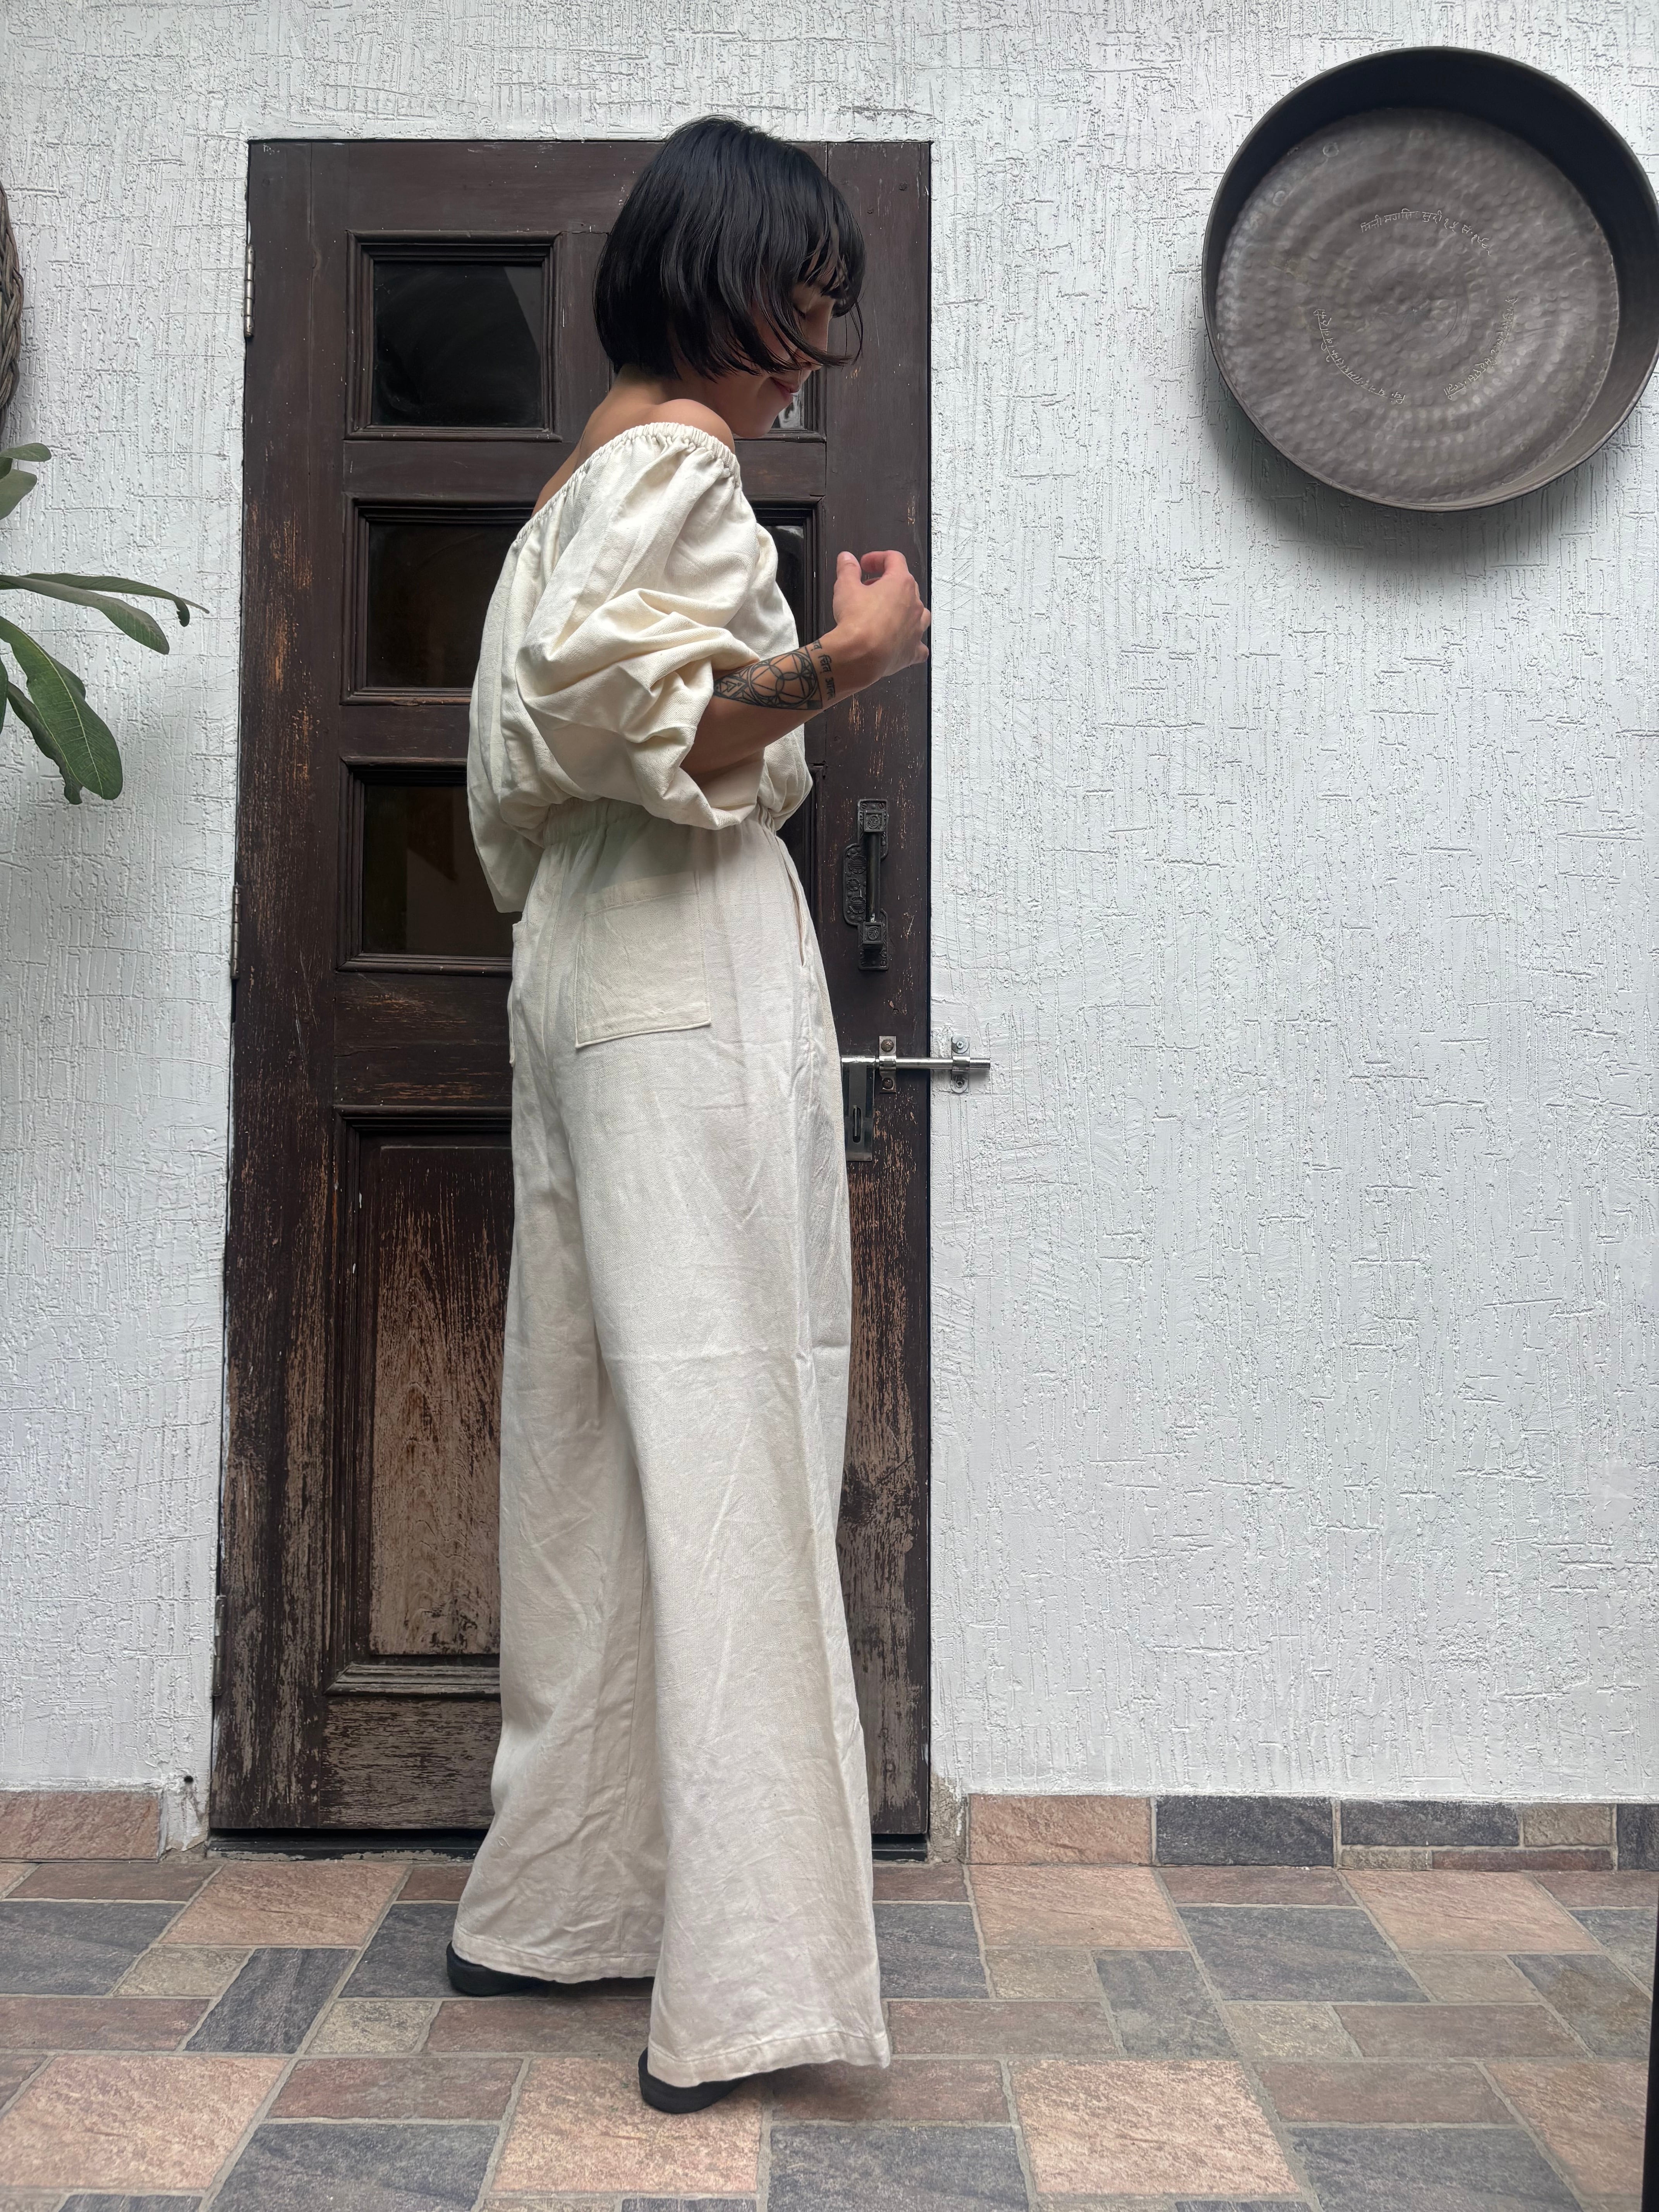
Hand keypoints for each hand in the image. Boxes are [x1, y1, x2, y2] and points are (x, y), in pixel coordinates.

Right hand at [829, 548, 930, 686]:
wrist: (860, 657)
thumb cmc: (857, 623)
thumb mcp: (845, 588)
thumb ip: (848, 570)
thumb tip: (847, 559)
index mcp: (901, 583)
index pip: (894, 559)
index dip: (878, 558)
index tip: (865, 564)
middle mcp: (914, 604)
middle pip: (906, 585)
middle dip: (886, 584)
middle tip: (868, 589)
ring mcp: (916, 628)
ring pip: (918, 613)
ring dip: (903, 609)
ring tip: (886, 613)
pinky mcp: (912, 650)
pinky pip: (918, 645)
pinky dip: (911, 642)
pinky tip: (902, 642)